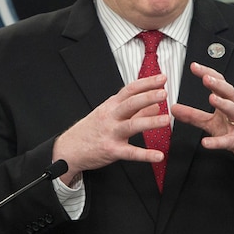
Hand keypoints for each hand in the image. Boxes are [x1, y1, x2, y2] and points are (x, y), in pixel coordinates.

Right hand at [52, 73, 171, 183]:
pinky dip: (145, 154)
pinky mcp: (112, 150)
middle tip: (164, 93)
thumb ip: (135, 111)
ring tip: (166, 119)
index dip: (147, 83)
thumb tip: (155, 106)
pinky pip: (131, 152)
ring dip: (150, 121)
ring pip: (132, 125)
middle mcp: (111, 117)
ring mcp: (111, 133)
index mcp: (111, 106)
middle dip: (148, 97)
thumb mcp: (109, 115)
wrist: (68, 149)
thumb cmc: (89, 131)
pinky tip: (158, 155)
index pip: (130, 90)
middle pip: (130, 103)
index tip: (162, 78)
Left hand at [172, 62, 233, 190]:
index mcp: (227, 104)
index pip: (219, 84)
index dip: (208, 73)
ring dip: (223, 103)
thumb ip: (193, 116)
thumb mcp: (212, 123)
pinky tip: (206, 142)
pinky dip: (218, 141)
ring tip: (212, 98)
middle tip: (205, 77)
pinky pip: (229, 140)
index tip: (194, 66)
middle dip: (218, 84)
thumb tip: (174, 108)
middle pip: (229, 92)